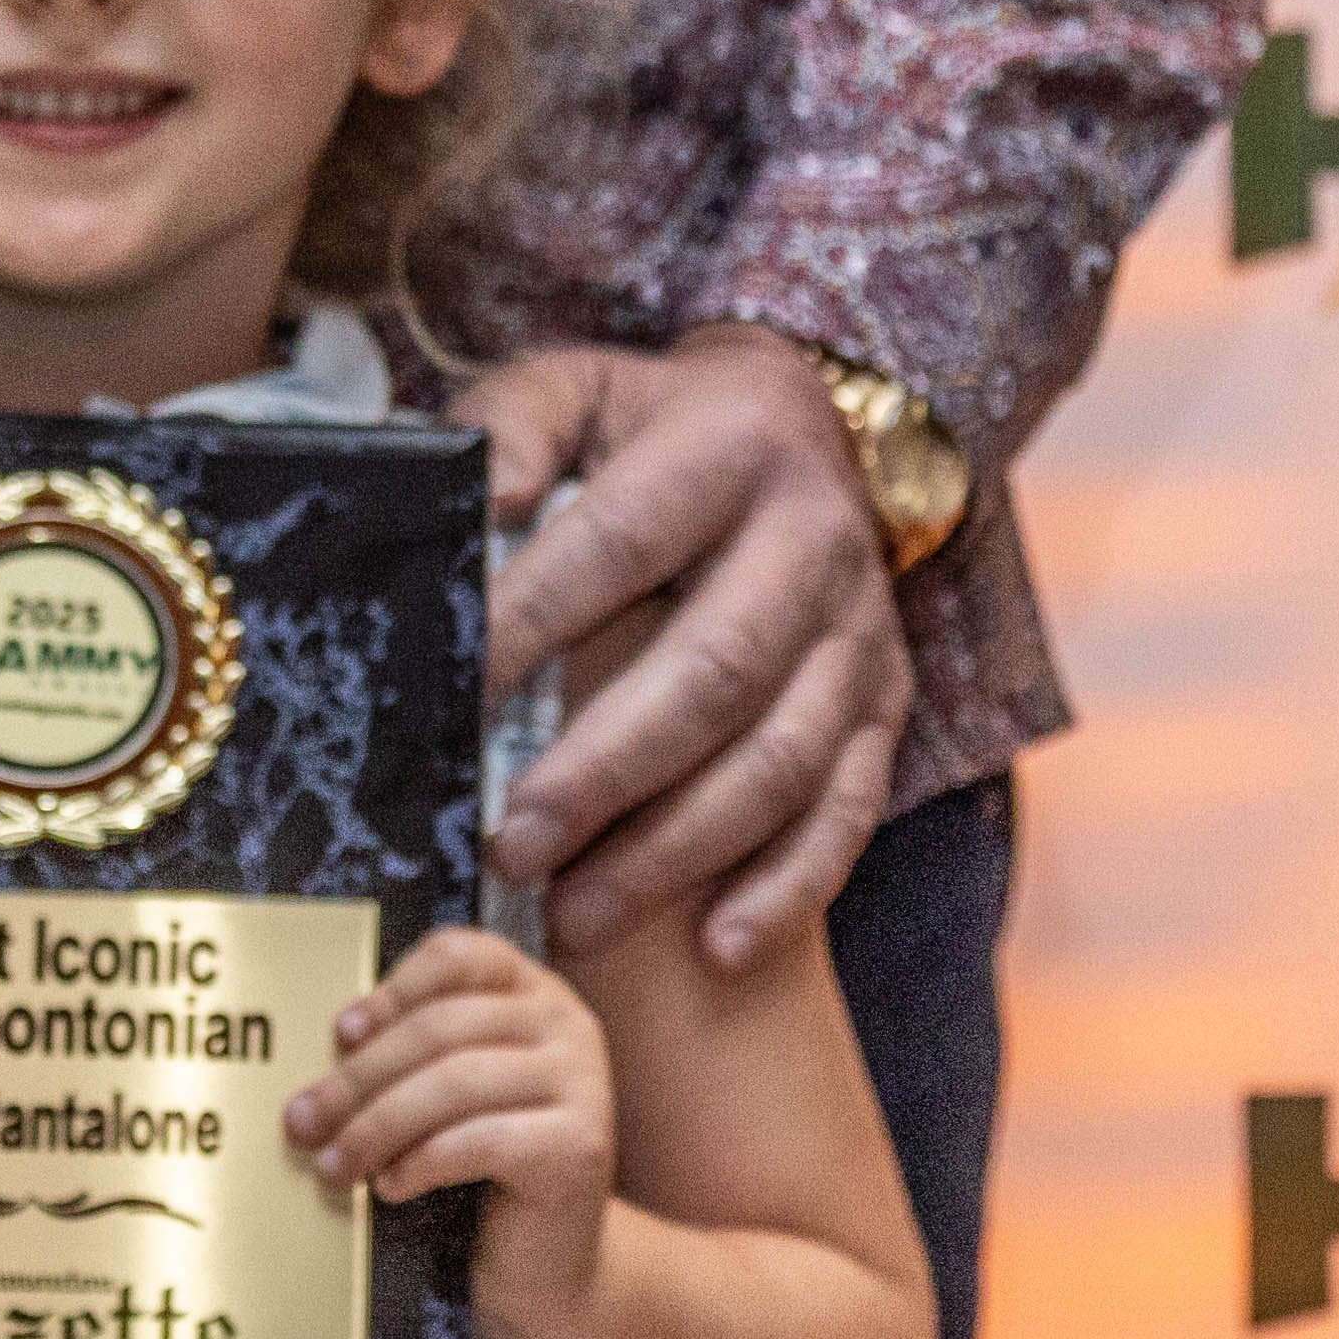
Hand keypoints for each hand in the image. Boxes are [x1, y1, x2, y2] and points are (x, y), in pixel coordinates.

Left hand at [280, 929, 614, 1336]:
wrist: (548, 1270)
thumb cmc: (483, 1178)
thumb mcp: (446, 1100)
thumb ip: (409, 1059)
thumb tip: (328, 1049)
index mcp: (533, 995)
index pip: (460, 956)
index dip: (392, 989)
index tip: (339, 1034)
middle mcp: (568, 1026)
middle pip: (441, 1028)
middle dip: (359, 1078)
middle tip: (302, 1122)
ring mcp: (584, 1084)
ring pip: (455, 1082)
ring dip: (377, 1126)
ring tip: (334, 1166)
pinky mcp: (581, 1146)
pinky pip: (482, 1140)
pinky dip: (422, 1161)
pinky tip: (391, 1186)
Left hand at [454, 323, 912, 967]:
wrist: (801, 426)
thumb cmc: (649, 429)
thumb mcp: (577, 389)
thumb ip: (514, 431)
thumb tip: (476, 502)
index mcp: (728, 448)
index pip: (621, 542)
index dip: (534, 620)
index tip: (452, 696)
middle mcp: (814, 540)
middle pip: (714, 672)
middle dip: (605, 773)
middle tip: (508, 843)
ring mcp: (861, 632)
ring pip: (782, 761)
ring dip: (677, 852)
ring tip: (573, 913)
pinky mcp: (887, 703)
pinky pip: (851, 810)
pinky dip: (789, 888)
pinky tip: (717, 949)